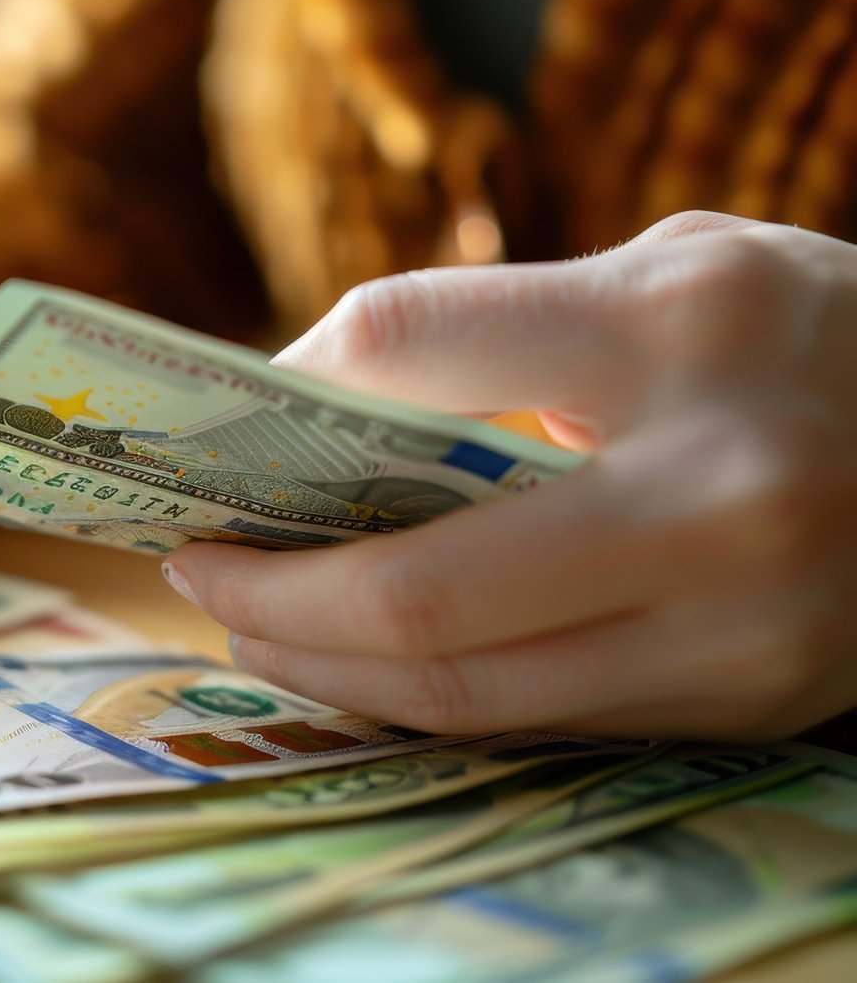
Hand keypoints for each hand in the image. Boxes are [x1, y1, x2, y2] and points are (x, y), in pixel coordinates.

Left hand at [162, 212, 856, 740]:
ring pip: (467, 691)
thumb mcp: (676, 272)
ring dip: (327, 669)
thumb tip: (305, 400)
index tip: (214, 425)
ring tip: (255, 627)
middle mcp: (721, 493)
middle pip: (418, 589)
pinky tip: (363, 664)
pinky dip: (425, 696)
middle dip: (272, 595)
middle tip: (195, 571)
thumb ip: (505, 326)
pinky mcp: (751, 702)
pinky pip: (537, 718)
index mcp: (682, 328)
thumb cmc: (812, 335)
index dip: (280, 389)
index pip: (403, 345)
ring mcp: (745, 625)